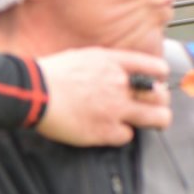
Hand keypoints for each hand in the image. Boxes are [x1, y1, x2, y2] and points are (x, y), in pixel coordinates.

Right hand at [35, 48, 170, 145]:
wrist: (33, 92)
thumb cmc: (51, 74)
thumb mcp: (83, 57)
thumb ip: (106, 64)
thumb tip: (118, 73)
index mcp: (114, 63)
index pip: (155, 67)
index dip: (159, 75)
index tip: (156, 81)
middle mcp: (120, 84)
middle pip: (160, 95)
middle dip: (160, 101)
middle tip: (155, 106)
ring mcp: (115, 109)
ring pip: (157, 118)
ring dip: (156, 120)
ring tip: (151, 122)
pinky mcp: (105, 130)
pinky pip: (128, 136)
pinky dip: (121, 134)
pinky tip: (111, 130)